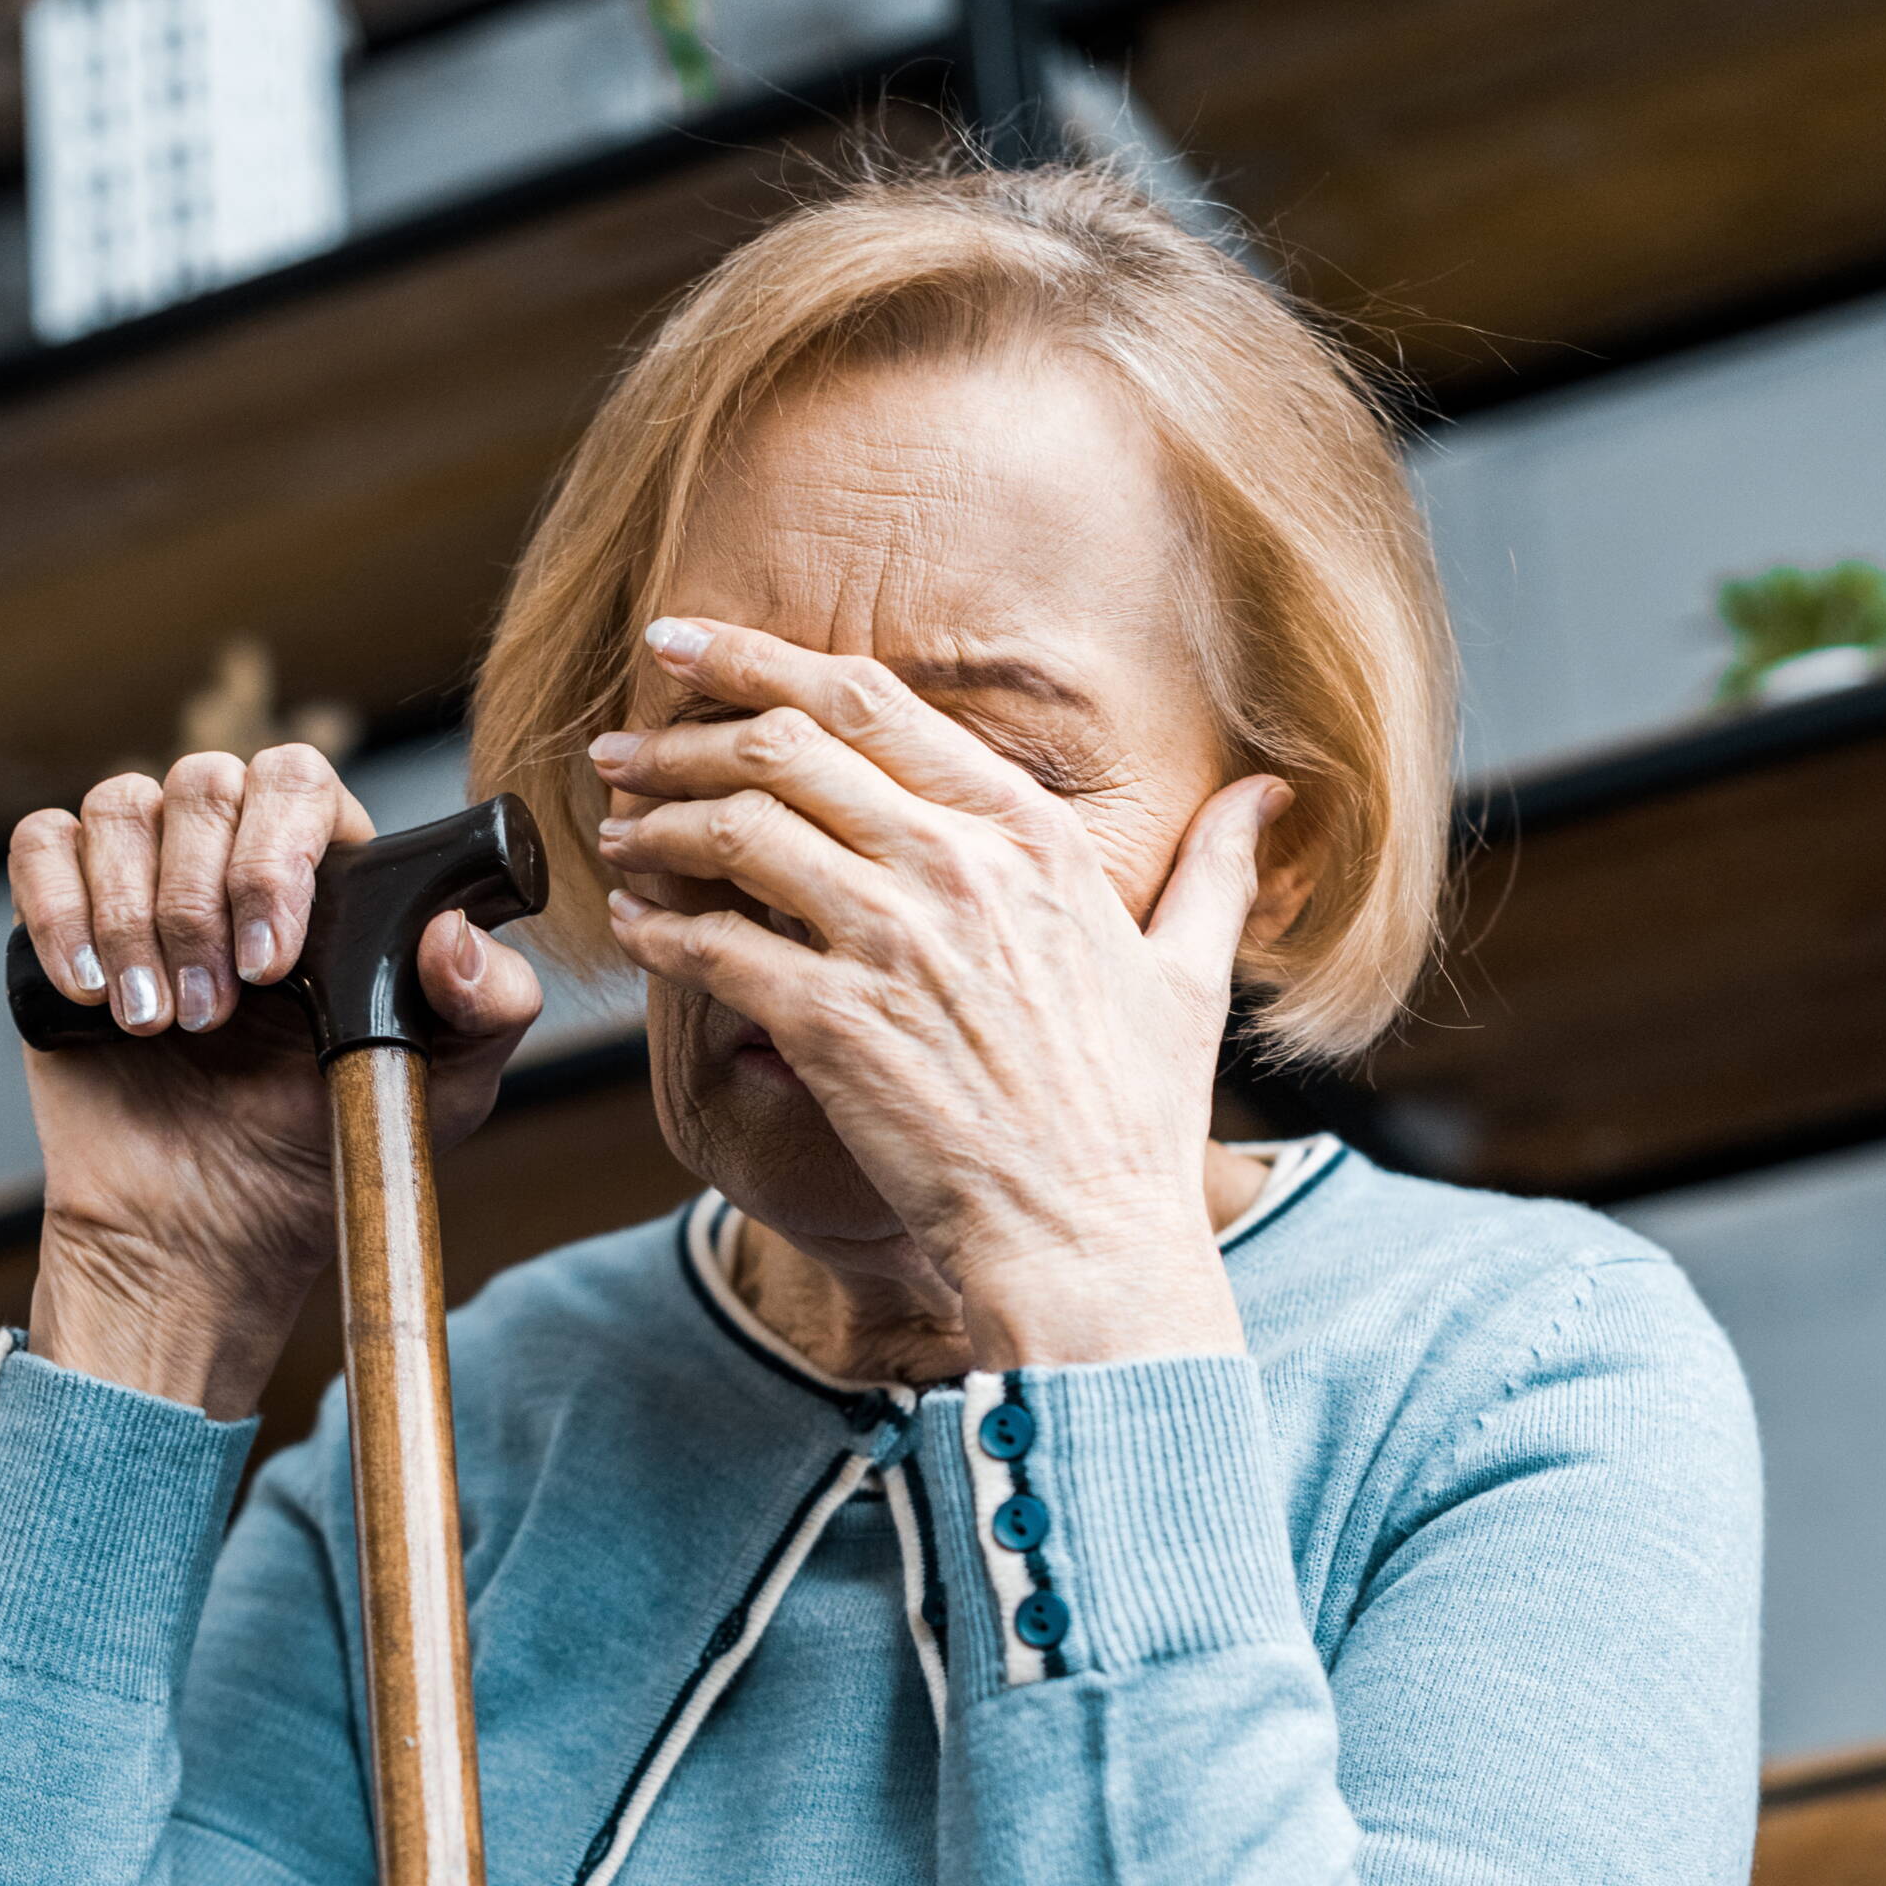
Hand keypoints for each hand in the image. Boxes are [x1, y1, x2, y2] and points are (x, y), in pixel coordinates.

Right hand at [9, 744, 543, 1414]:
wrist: (207, 1233)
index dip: (276, 854)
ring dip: (133, 919)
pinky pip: (41, 846)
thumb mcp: (444, 1089)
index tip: (273, 962)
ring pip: (120, 806)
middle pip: (205, 781)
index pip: (299, 782)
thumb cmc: (322, 1150)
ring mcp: (144, 881)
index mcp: (326, 874)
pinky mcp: (61, 919)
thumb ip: (491, 1006)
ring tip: (155, 1023)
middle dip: (201, 901)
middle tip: (214, 1012)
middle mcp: (232, 859)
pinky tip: (91, 995)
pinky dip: (58, 910)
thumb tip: (452, 934)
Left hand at [594, 621, 1289, 1368]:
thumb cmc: (1134, 1125)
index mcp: (1030, 836)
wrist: (1089, 1243)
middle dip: (686, 726)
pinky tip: (635, 925)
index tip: (694, 642)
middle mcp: (957, 868)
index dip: (762, 658)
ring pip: (737, 831)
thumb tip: (1267, 797)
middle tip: (625, 734)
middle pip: (786, 747)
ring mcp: (892, 944)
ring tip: (617, 821)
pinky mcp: (833, 1027)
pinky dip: (661, 928)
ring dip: (659, 818)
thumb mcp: (1191, 977)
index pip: (872, 703)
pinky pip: (716, 948)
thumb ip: (1216, 869)